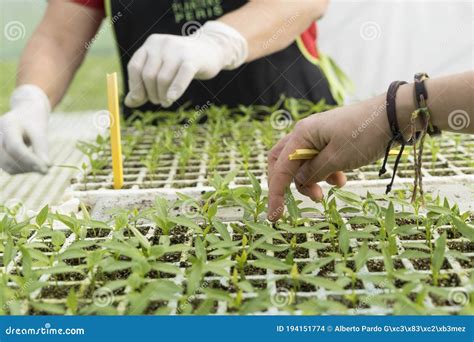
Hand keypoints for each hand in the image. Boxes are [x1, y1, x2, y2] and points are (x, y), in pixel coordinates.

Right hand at [0, 85, 50, 173]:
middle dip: (28, 166)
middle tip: (46, 170)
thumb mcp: (40, 131)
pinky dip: (22, 169)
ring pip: (7, 166)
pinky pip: (8, 167)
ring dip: (26, 169)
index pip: (15, 147)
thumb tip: (46, 168)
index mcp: (7, 125)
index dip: (30, 160)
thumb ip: (42, 149)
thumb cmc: (34, 121)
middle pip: (8, 158)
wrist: (24, 112)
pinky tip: (32, 164)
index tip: (46, 169)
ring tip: (40, 165)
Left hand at [125, 21, 247, 107]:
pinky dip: (175, 90)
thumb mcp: (161, 70)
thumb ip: (144, 85)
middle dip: (151, 93)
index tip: (140, 99)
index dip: (136, 86)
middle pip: (149, 75)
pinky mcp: (192, 59)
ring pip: (162, 79)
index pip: (135, 67)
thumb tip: (128, 103)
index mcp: (150, 44)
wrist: (210, 50)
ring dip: (163, 96)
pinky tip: (172, 99)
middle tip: (159, 102)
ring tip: (167, 101)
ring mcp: (177, 50)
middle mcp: (161, 44)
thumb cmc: (181, 63)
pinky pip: (180, 78)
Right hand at [267, 94, 400, 220]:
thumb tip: (300, 181)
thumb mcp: (337, 159)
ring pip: (302, 163)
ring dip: (310, 180)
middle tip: (302, 197)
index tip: (275, 216)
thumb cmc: (364, 135)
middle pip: (284, 161)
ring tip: (325, 193)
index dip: (275, 193)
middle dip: (288, 183)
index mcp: (301, 134)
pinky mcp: (331, 139)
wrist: (393, 115)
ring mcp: (318, 135)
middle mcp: (305, 133)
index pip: (280, 168)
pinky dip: (324, 173)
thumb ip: (314, 173)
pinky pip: (319, 160)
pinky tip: (340, 179)